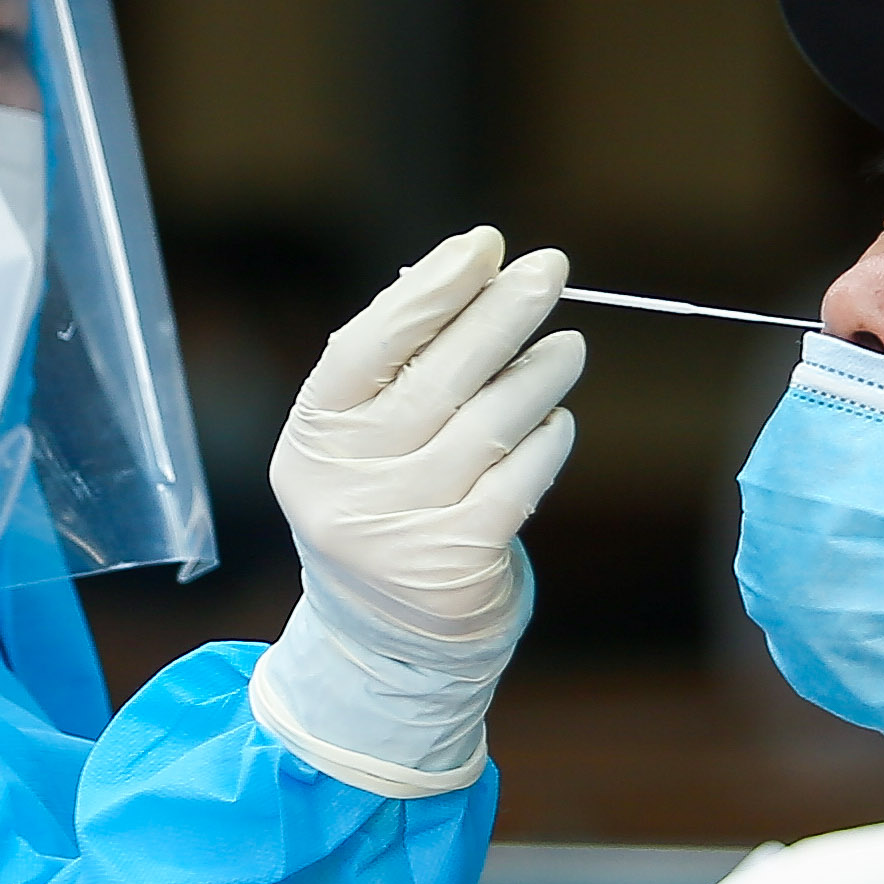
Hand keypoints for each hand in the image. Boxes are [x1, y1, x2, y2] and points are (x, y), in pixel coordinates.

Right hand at [272, 228, 582, 646]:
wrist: (386, 638)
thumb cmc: (387, 506)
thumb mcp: (364, 442)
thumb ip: (402, 371)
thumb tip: (481, 278)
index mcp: (314, 438)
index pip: (367, 346)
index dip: (428, 290)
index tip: (482, 245)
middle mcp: (345, 484)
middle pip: (434, 379)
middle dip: (500, 313)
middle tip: (550, 269)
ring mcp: (398, 527)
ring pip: (486, 427)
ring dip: (537, 375)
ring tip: (570, 344)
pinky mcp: (455, 564)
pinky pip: (517, 482)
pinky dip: (545, 443)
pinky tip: (558, 419)